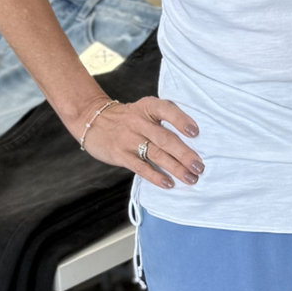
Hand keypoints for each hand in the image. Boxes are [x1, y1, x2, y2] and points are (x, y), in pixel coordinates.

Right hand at [81, 95, 202, 189]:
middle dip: (185, 154)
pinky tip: (168, 183)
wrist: (92, 120)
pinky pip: (141, 167)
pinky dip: (156, 176)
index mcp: (147, 107)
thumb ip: (162, 120)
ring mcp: (128, 139)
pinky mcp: (120, 155)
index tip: (195, 132)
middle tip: (199, 167)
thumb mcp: (143, 110)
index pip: (166, 110)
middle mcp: (138, 122)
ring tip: (191, 178)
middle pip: (165, 138)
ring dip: (176, 168)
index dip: (181, 120)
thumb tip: (192, 141)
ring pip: (156, 154)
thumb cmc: (127, 118)